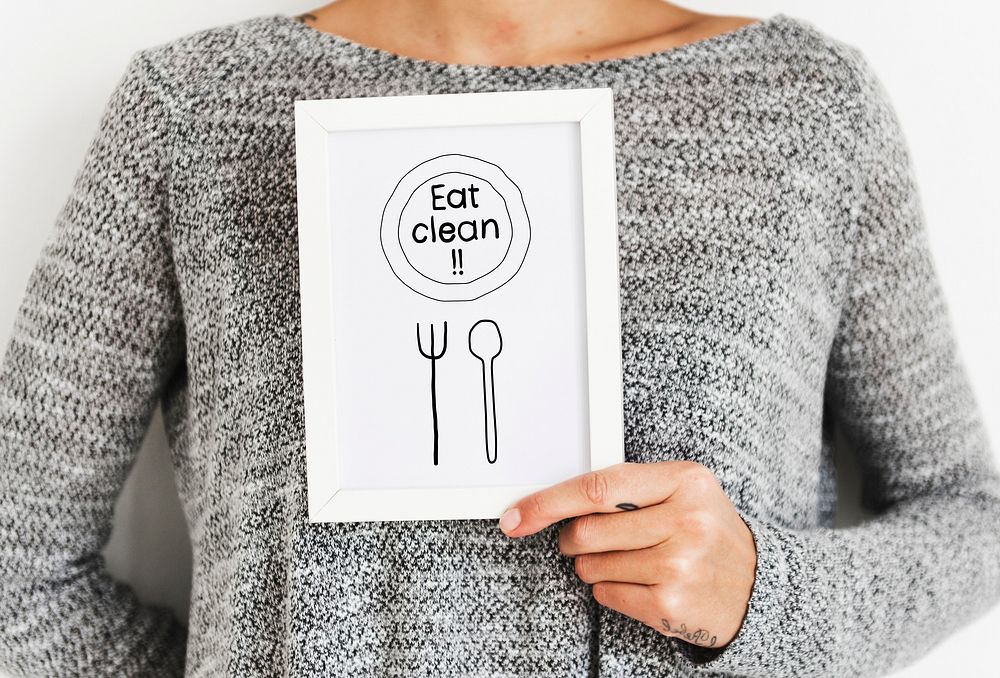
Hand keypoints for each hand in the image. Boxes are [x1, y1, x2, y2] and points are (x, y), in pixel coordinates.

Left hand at [497, 460, 756, 648]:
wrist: (758, 586)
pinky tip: (639, 584)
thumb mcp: (685, 491)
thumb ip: (629, 488)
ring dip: (592, 566)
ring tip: (626, 562)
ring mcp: (679, 565)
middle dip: (573, 539)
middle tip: (585, 541)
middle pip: (586, 530)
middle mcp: (686, 521)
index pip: (598, 487)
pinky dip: (609, 589)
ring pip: (591, 565)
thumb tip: (555, 502)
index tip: (516, 515)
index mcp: (685, 481)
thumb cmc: (707, 531)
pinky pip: (605, 594)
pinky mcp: (670, 604)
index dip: (548, 502)